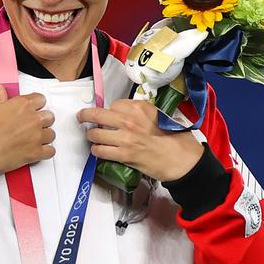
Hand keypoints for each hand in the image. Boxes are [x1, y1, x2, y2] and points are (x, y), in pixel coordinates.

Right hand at [0, 86, 54, 175]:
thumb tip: (0, 89)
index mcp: (22, 105)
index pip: (40, 99)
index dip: (36, 104)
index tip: (31, 109)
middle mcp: (32, 119)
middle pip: (49, 116)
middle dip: (42, 120)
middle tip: (31, 125)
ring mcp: (36, 136)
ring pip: (51, 134)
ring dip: (44, 136)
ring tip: (33, 139)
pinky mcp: (36, 153)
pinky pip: (50, 151)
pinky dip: (45, 152)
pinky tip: (36, 151)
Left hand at [77, 99, 202, 181]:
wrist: (182, 159)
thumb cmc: (174, 137)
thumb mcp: (158, 115)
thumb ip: (139, 112)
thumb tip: (121, 111)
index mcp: (140, 108)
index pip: (113, 104)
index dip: (109, 110)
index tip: (108, 114)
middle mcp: (130, 120)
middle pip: (96, 115)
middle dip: (85, 116)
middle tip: (81, 117)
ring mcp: (125, 138)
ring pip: (95, 134)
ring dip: (91, 136)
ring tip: (93, 137)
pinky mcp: (124, 155)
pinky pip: (100, 151)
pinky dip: (97, 150)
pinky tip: (99, 150)